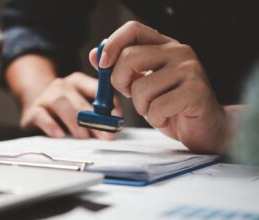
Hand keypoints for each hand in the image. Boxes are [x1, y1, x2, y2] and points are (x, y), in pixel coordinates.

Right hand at [20, 72, 121, 139]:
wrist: (35, 107)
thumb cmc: (65, 110)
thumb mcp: (82, 106)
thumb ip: (97, 112)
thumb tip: (114, 125)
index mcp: (78, 81)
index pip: (97, 89)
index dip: (109, 103)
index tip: (117, 118)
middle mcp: (61, 86)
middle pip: (79, 100)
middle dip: (94, 119)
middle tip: (103, 134)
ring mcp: (46, 96)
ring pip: (60, 103)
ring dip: (74, 121)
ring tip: (83, 136)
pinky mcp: (33, 110)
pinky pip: (41, 115)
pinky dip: (51, 125)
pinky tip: (60, 135)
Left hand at [90, 21, 227, 152]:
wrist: (205, 127)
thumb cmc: (171, 105)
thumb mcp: (141, 84)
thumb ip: (121, 68)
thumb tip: (95, 55)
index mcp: (164, 46)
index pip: (133, 29)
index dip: (112, 44)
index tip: (103, 64)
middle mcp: (179, 52)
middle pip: (130, 57)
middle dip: (121, 82)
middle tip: (131, 94)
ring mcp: (190, 71)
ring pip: (141, 87)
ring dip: (142, 106)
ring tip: (157, 108)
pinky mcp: (195, 92)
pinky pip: (156, 107)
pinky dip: (156, 118)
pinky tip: (168, 117)